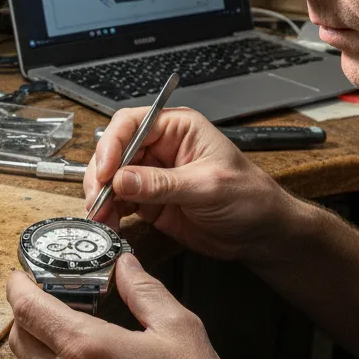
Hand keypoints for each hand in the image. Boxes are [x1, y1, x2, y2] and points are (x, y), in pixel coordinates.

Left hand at [7, 254, 267, 358]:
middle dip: (26, 317)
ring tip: (80, 346)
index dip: (18, 287)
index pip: (28, 309)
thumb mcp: (179, 329)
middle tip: (46, 305)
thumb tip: (125, 265)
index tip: (20, 277)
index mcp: (86, 348)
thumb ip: (144, 290)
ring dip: (47, 354)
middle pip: (20, 341)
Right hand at [85, 107, 295, 261]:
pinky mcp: (149, 201)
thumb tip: (122, 180)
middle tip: (98, 199)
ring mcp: (152, 175)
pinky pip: (119, 203)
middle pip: (115, 152)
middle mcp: (160, 148)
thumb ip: (163, 184)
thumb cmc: (249, 198)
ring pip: (112, 179)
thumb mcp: (208, 187)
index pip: (132, 124)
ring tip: (100, 217)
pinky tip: (108, 224)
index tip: (108, 171)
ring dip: (101, 197)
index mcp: (178, 128)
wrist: (261, 234)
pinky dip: (109, 213)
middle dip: (102, 175)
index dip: (113, 145)